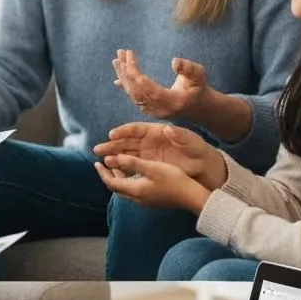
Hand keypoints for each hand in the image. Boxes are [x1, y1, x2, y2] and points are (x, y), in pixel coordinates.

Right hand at [93, 122, 227, 189]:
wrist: (202, 164)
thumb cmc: (196, 149)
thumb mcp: (191, 140)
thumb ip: (180, 135)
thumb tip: (168, 129)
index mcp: (156, 131)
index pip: (136, 129)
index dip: (124, 131)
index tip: (112, 134)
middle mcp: (148, 141)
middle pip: (127, 141)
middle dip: (112, 144)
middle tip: (98, 148)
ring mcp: (147, 153)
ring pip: (126, 153)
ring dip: (113, 156)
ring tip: (100, 159)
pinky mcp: (148, 164)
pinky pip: (132, 164)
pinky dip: (122, 166)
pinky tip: (113, 170)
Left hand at [95, 154, 211, 212]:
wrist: (190, 196)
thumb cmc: (173, 179)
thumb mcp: (152, 168)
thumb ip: (132, 163)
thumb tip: (112, 158)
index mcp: (134, 190)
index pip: (111, 182)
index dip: (102, 172)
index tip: (96, 162)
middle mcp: (137, 198)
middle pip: (116, 187)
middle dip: (108, 175)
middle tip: (103, 163)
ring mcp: (144, 200)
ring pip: (125, 188)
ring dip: (118, 177)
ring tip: (115, 166)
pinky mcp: (152, 199)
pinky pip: (134, 189)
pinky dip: (128, 180)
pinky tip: (133, 173)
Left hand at [113, 50, 209, 121]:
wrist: (198, 107)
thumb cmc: (198, 88)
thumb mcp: (199, 76)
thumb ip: (189, 68)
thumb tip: (174, 61)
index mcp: (170, 102)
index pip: (146, 87)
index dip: (135, 71)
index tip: (130, 54)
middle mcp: (158, 109)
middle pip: (136, 90)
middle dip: (126, 70)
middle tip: (120, 52)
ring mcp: (152, 111)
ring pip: (132, 93)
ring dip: (123, 76)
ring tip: (117, 60)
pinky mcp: (148, 109)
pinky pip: (134, 97)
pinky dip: (125, 86)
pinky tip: (117, 79)